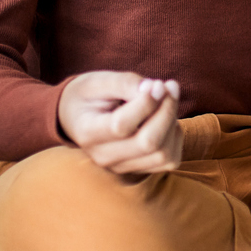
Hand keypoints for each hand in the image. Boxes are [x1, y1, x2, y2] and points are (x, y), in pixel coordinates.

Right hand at [57, 71, 185, 179]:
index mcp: (88, 132)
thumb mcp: (99, 81)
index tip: (155, 83)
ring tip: (167, 99)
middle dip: (167, 111)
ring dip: (173, 123)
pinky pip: (169, 160)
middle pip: (148, 143)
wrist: (76, 117)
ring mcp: (121, 167)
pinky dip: (175, 137)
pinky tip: (165, 118)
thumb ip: (125, 83)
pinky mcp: (138, 169)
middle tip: (168, 86)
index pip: (122, 126)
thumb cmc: (88, 95)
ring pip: (163, 155)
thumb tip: (156, 89)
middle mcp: (103, 156)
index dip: (146, 103)